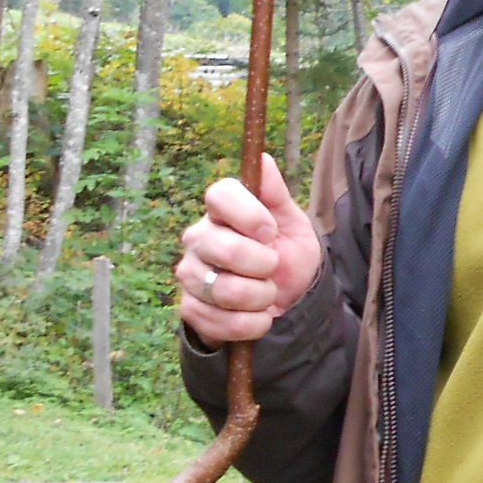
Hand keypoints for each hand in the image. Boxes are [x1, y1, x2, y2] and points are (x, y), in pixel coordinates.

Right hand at [176, 154, 322, 346]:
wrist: (286, 301)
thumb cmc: (287, 254)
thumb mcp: (293, 224)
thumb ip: (276, 195)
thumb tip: (262, 159)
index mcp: (222, 211)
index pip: (219, 195)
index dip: (248, 214)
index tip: (271, 232)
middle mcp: (198, 238)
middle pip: (223, 247)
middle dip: (263, 265)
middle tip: (273, 268)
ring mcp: (190, 273)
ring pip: (224, 289)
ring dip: (261, 297)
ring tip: (268, 293)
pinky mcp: (189, 308)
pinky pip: (220, 320)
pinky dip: (251, 323)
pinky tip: (260, 315)